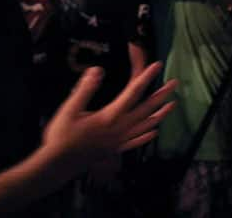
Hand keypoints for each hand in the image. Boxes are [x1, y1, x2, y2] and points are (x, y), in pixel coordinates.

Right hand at [40, 62, 175, 174]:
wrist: (57, 165)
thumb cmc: (62, 137)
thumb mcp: (69, 110)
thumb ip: (85, 89)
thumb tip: (97, 70)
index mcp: (110, 116)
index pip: (133, 92)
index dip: (146, 77)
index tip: (157, 65)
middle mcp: (120, 128)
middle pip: (146, 108)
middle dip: (162, 94)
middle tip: (174, 83)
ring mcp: (120, 140)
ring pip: (146, 126)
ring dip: (161, 114)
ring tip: (172, 104)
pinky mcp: (116, 150)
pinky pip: (137, 142)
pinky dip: (147, 136)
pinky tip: (154, 132)